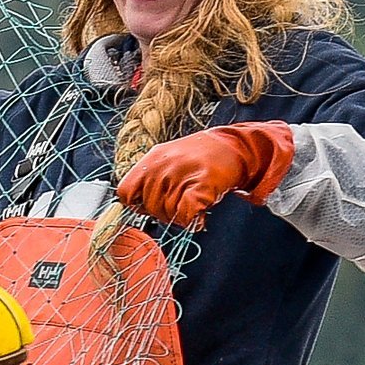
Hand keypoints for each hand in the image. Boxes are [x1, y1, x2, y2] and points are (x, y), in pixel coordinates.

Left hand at [119, 121, 295, 225]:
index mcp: (151, 159)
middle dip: (164, 213)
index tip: (150, 207)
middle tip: (181, 206)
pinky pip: (187, 212)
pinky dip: (193, 219)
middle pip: (149, 207)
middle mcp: (163, 165)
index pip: (125, 192)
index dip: (137, 205)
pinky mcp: (203, 182)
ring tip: (193, 205)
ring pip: (168, 212)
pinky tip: (201, 215)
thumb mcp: (168, 160)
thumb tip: (133, 207)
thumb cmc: (202, 156)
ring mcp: (183, 172)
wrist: (239, 146)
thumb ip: (150, 179)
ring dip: (180, 217)